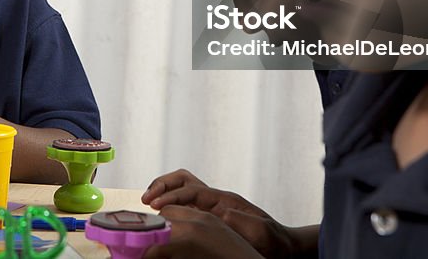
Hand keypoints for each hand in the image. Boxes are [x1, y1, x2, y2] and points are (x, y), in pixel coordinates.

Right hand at [142, 169, 305, 258]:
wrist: (281, 247)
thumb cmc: (273, 241)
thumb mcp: (261, 232)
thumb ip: (243, 221)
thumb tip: (223, 212)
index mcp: (224, 200)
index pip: (191, 190)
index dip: (172, 196)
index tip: (155, 205)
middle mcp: (214, 199)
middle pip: (182, 180)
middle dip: (162, 185)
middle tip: (146, 199)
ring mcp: (210, 207)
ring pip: (180, 189)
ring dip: (163, 192)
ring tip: (147, 204)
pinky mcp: (207, 217)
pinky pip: (183, 206)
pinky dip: (169, 206)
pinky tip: (160, 219)